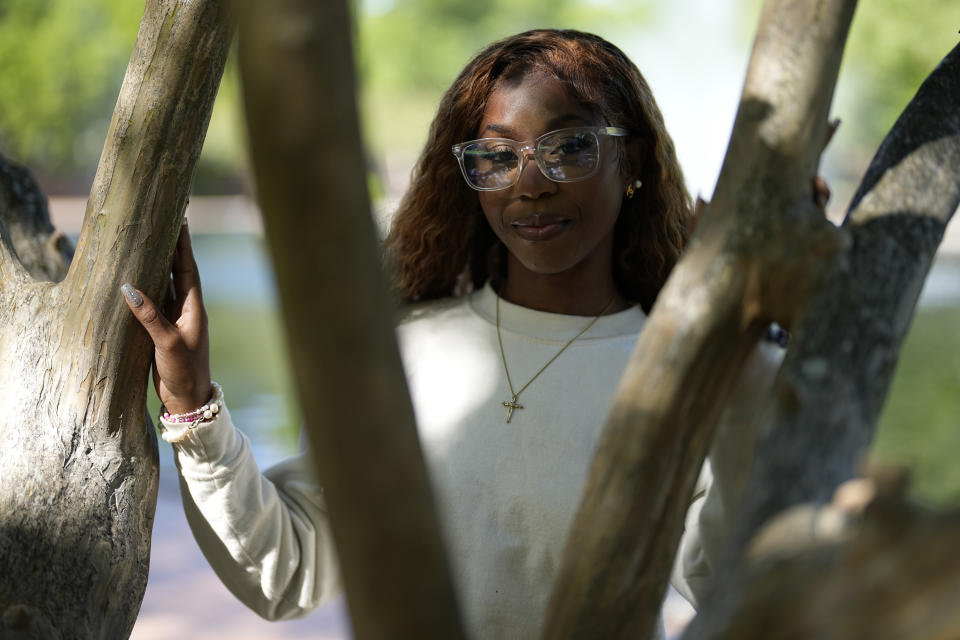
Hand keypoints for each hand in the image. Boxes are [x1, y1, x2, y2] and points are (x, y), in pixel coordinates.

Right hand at [122, 221, 211, 413]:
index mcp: (194, 309)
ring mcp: (174, 319)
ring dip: (159, 264)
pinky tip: (136, 276)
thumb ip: (150, 317)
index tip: (181, 221)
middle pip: (178, 271)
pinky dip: (147, 287)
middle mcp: (186, 310)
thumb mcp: (168, 344)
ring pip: (166, 284)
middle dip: (172, 247)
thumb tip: (129, 288)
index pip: (188, 269)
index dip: (183, 245)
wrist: (188, 401)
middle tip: (164, 222)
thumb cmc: (184, 372)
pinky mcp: (163, 330)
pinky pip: (154, 302)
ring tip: (149, 240)